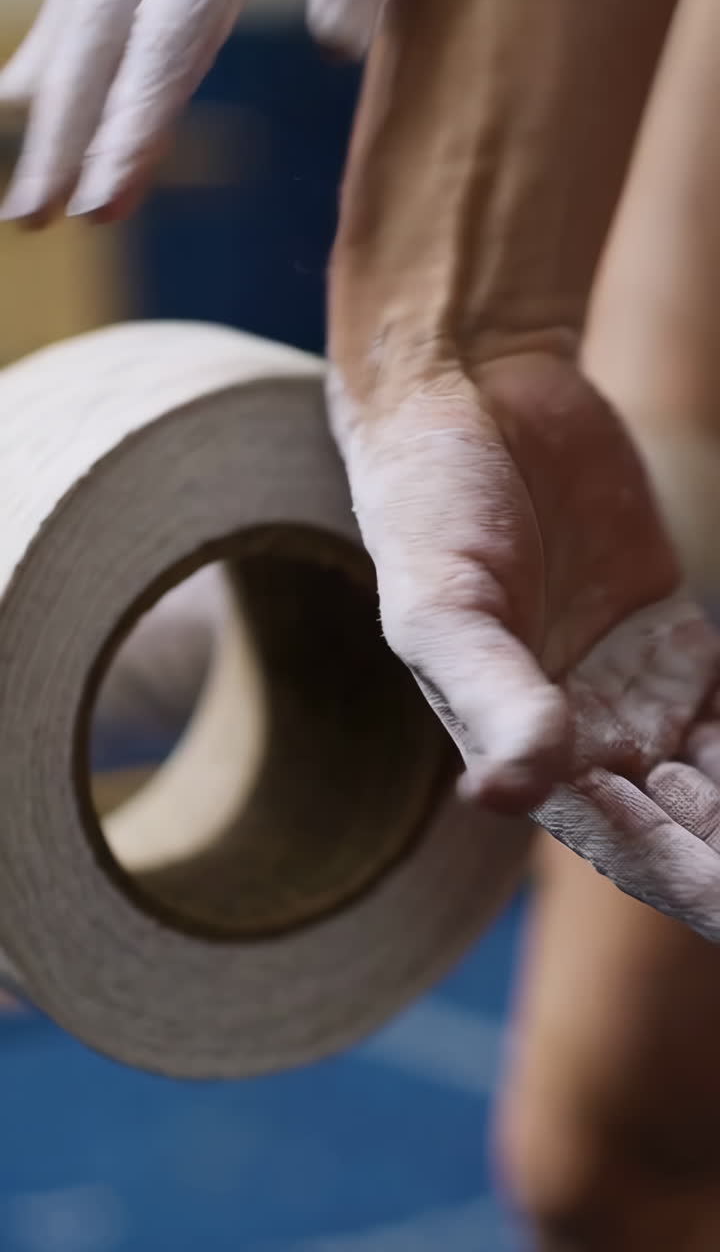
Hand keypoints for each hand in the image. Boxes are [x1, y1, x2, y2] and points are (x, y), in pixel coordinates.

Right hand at [0, 0, 401, 224]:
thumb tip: (333, 47)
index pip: (169, 42)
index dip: (130, 127)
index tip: (97, 208)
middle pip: (100, 31)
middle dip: (61, 130)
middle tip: (29, 217)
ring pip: (78, 4)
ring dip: (47, 93)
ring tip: (23, 178)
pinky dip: (54, 35)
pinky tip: (28, 87)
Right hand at [329, 348, 719, 806]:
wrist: (475, 395)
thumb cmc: (429, 507)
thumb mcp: (442, 607)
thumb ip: (489, 697)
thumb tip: (515, 794)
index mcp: (514, 741)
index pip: (607, 834)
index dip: (674, 873)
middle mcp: (575, 725)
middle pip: (671, 817)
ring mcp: (629, 679)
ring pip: (712, 770)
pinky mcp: (670, 629)